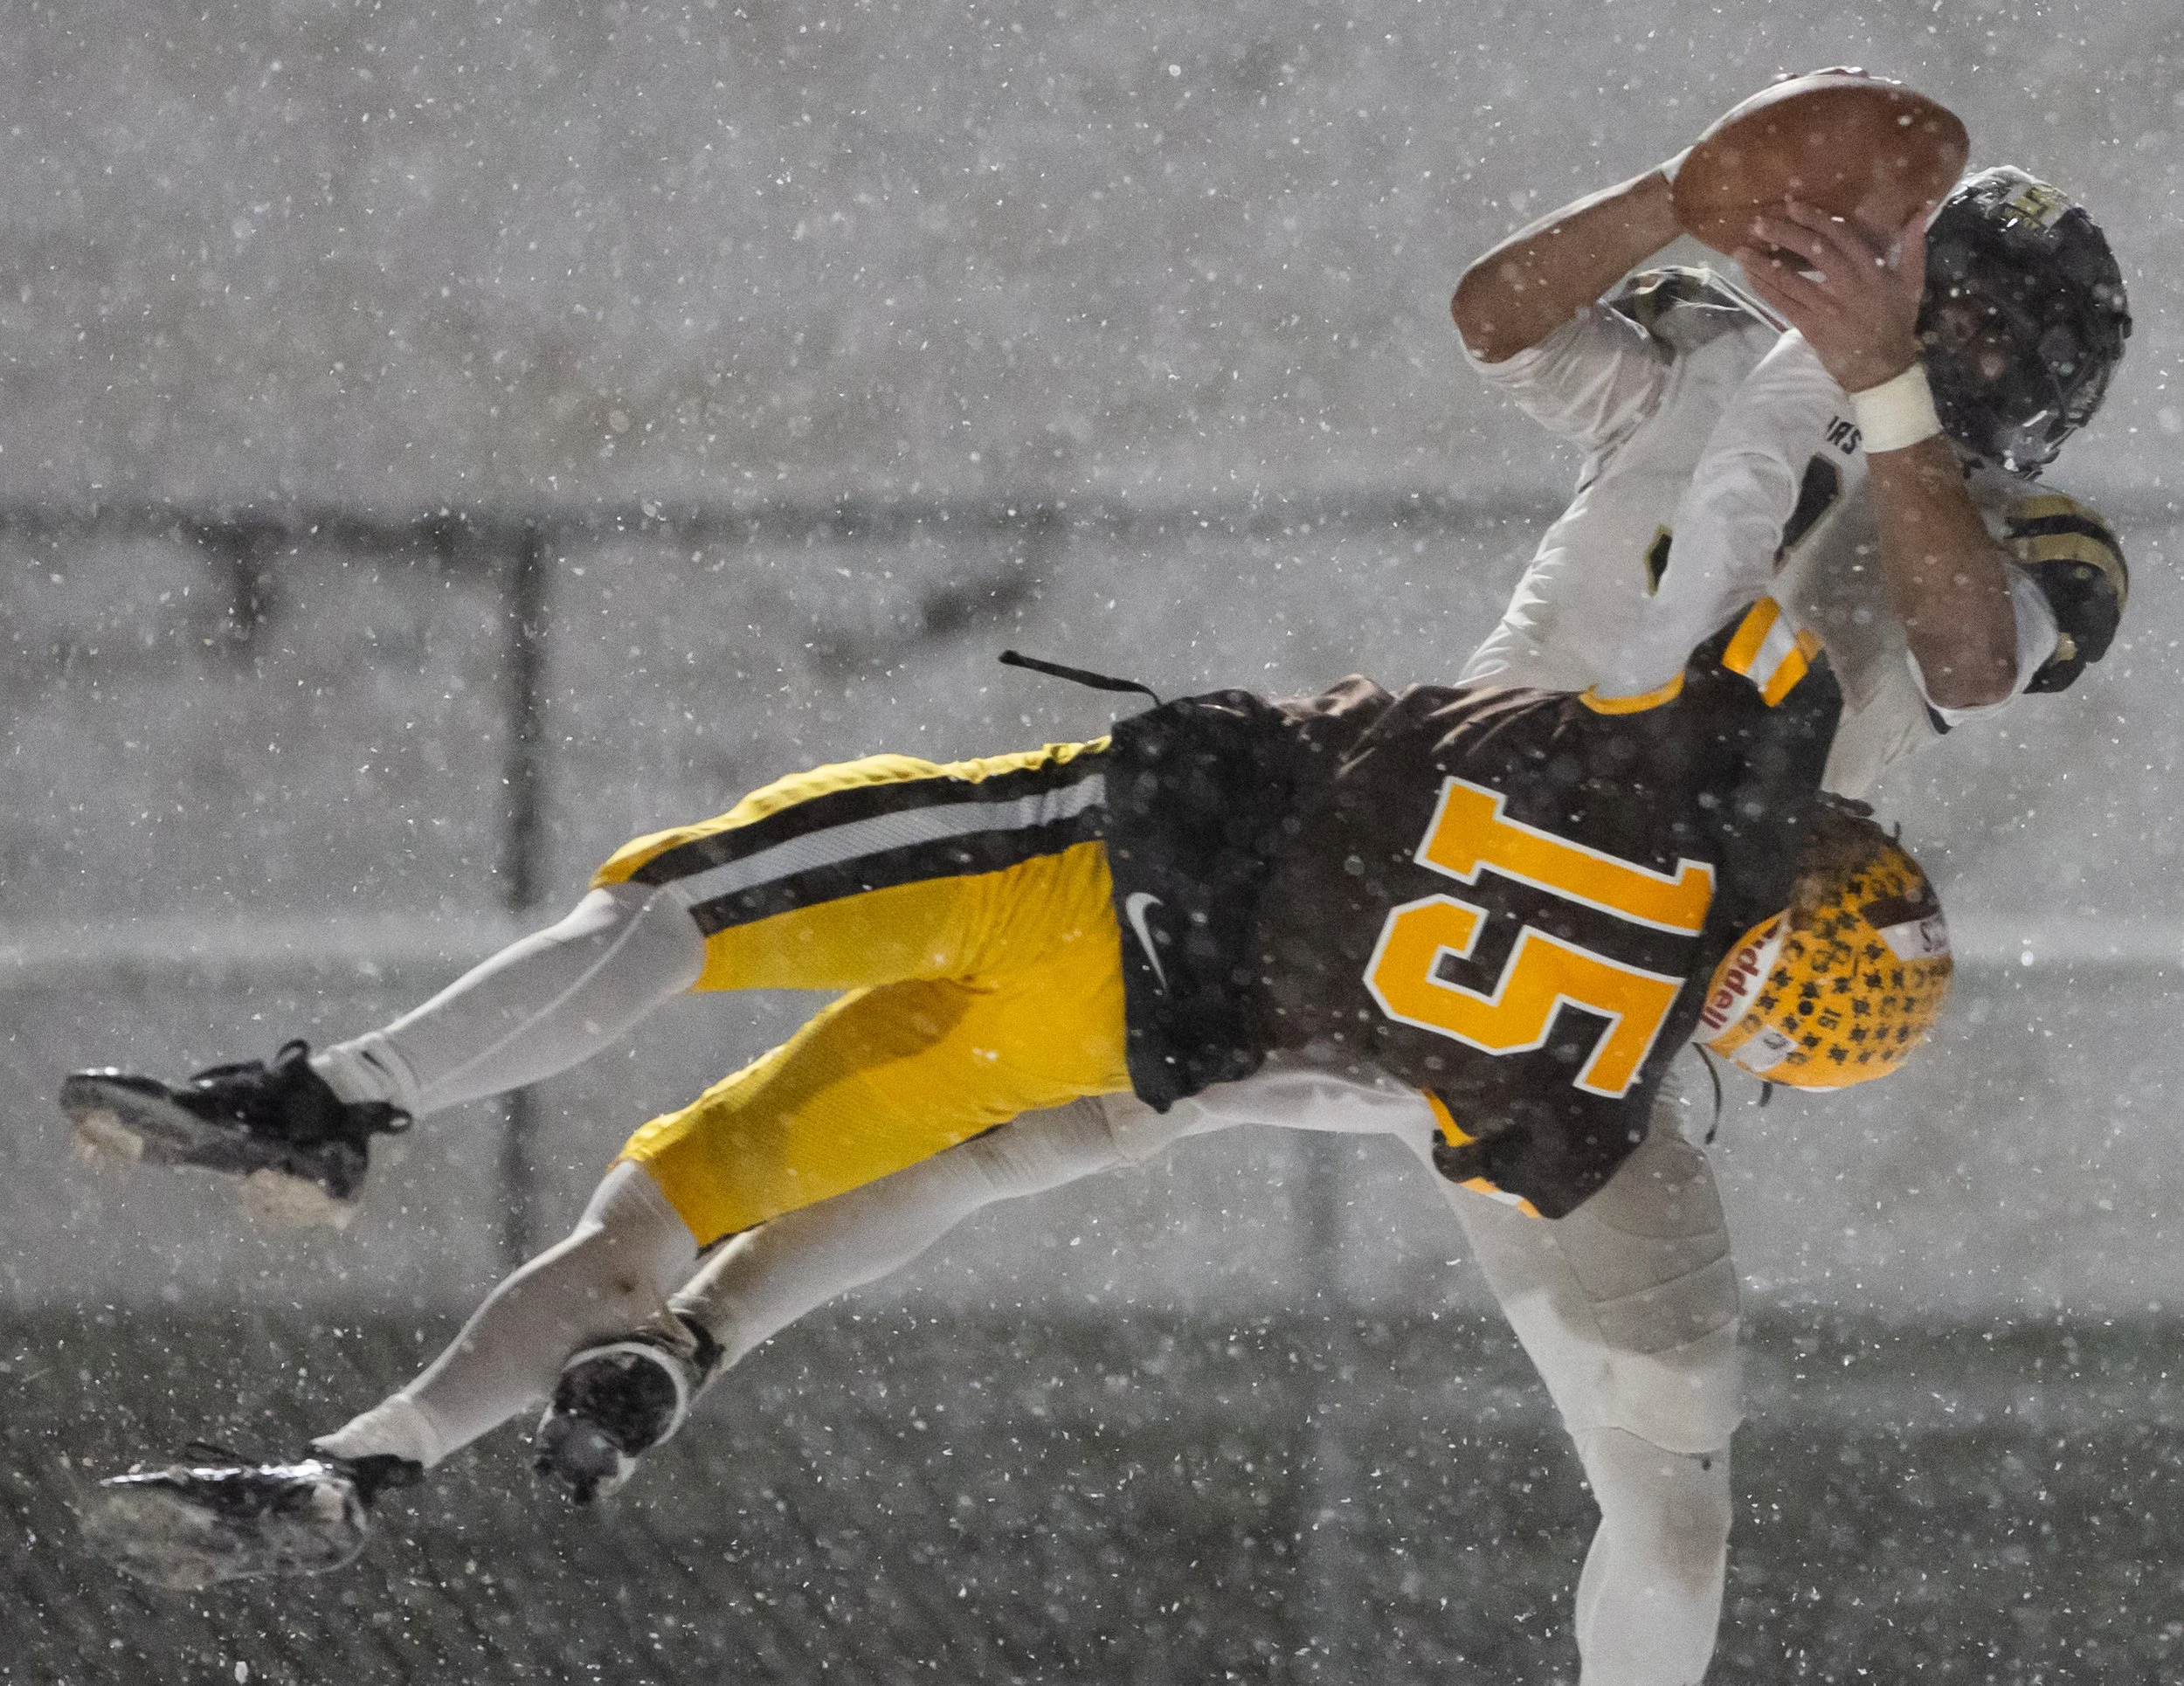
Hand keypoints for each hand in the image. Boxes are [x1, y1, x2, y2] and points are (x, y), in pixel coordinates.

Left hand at [1735, 201, 1927, 393]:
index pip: (1843, 237)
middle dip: (1785, 235)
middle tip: (1759, 222)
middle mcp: (1850, 286)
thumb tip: (1919, 212)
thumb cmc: (1896, 323)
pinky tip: (1748, 275)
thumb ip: (1913, 248)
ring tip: (1741, 249)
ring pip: (1792, 280)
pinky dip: (1764, 289)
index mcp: (1873, 272)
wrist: (1883, 368)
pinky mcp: (1812, 328)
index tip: (1794, 205)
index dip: (1817, 219)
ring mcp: (1828, 308)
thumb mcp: (1912, 284)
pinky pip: (1783, 305)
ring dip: (1763, 264)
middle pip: (1815, 253)